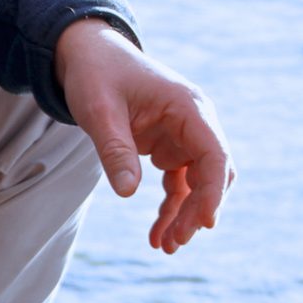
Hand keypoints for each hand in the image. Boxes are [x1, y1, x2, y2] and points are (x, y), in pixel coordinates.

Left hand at [55, 19, 234, 254]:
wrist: (88, 55)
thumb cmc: (96, 75)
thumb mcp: (99, 111)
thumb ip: (115, 150)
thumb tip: (129, 193)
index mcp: (188, 107)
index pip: (214, 154)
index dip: (214, 191)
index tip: (206, 223)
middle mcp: (194, 122)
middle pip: (212, 174)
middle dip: (197, 210)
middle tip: (174, 242)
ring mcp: (184, 136)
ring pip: (197, 185)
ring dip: (185, 216)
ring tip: (165, 247)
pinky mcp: (169, 148)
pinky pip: (179, 185)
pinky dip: (171, 210)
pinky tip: (157, 236)